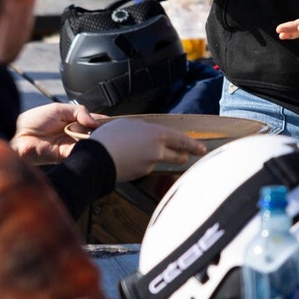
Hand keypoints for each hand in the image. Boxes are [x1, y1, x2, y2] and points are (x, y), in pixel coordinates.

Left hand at [11, 101, 103, 162]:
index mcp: (73, 122)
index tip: (114, 122)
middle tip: (111, 129)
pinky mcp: (64, 156)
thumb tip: (95, 122)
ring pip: (89, 144)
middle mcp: (73, 135)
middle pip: (94, 135)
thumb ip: (79, 112)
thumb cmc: (35, 119)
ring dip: (95, 140)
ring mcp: (70, 145)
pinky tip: (91, 142)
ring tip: (102, 135)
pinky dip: (86, 148)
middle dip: (103, 132)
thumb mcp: (60, 109)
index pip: (93, 122)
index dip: (104, 122)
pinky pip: (79, 153)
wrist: (17, 133)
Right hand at [90, 117, 205, 180]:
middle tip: (184, 154)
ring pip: (161, 161)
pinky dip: (142, 162)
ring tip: (144, 152)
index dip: (194, 145)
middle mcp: (157, 151)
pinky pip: (146, 166)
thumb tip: (149, 131)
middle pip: (178, 156)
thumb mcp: (129, 123)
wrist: (96, 159)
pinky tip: (130, 157)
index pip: (182, 141)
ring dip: (158, 158)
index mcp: (158, 135)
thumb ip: (144, 127)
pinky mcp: (140, 175)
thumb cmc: (110, 137)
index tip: (202, 149)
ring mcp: (149, 165)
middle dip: (182, 155)